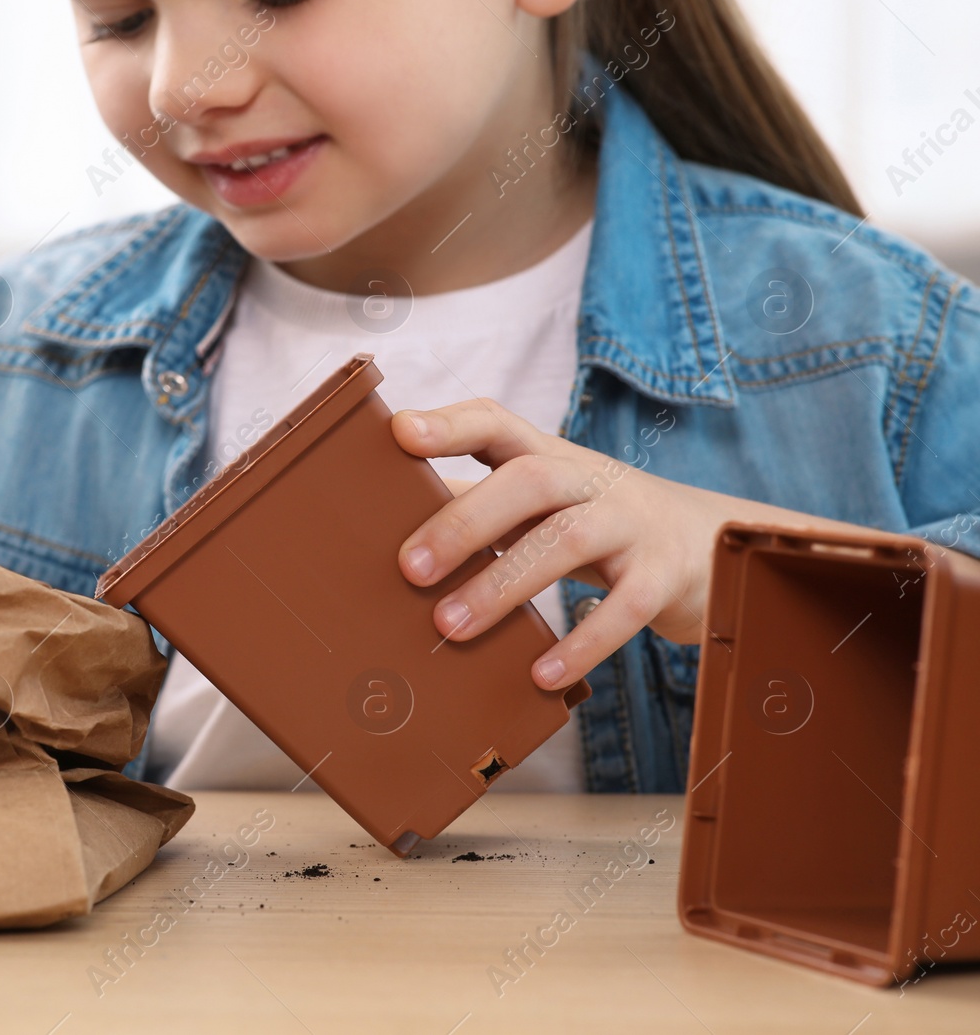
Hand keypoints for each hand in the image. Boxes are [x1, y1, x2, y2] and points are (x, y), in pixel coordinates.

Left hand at [391, 398, 857, 690]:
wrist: (709, 543)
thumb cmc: (594, 523)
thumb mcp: (541, 506)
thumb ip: (477, 507)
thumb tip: (388, 529)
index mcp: (548, 456)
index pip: (497, 422)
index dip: (451, 423)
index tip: (400, 433)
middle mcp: (590, 480)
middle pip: (527, 480)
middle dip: (465, 521)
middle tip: (410, 568)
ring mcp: (631, 523)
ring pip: (566, 542)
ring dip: (504, 586)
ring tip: (449, 627)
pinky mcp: (663, 576)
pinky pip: (623, 608)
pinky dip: (581, 643)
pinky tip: (541, 675)